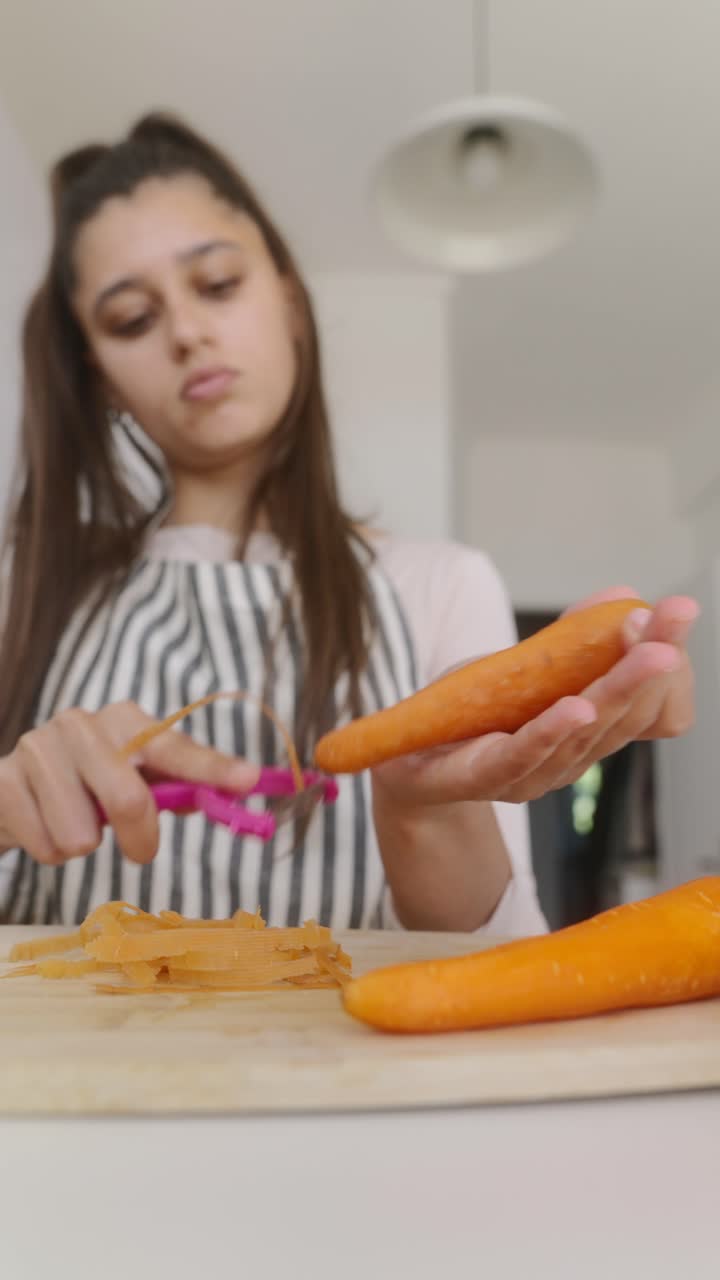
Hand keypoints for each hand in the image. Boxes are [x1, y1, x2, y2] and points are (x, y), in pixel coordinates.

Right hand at [0, 701, 258, 865]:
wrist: (13, 789)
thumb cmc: (88, 786)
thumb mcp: (136, 780)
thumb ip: (181, 787)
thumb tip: (233, 795)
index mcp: (126, 721)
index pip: (176, 748)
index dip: (212, 768)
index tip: (247, 781)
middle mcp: (82, 723)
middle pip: (128, 800)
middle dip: (139, 838)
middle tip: (138, 849)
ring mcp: (38, 747)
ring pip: (81, 834)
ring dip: (84, 845)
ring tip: (73, 823)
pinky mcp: (4, 780)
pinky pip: (46, 846)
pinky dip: (51, 852)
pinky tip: (43, 826)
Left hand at [372, 586, 697, 808]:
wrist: (406, 759)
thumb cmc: (473, 714)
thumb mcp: (528, 665)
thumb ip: (573, 635)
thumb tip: (623, 594)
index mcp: (590, 732)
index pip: (650, 705)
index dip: (668, 662)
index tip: (678, 613)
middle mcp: (572, 757)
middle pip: (627, 713)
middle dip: (654, 663)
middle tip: (677, 618)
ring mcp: (533, 773)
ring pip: (586, 733)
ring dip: (619, 688)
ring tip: (647, 652)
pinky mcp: (486, 778)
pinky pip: (524, 755)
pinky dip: (552, 731)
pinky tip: (576, 707)